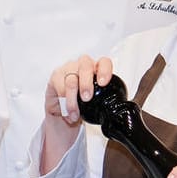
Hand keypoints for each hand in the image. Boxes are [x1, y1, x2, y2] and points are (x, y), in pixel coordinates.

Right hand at [39, 55, 113, 172]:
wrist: (65, 114)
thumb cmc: (84, 106)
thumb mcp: (98, 103)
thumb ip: (107, 101)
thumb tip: (121, 110)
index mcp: (97, 69)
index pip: (104, 62)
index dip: (104, 70)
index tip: (103, 83)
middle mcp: (82, 66)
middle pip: (85, 65)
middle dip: (86, 83)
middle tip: (86, 98)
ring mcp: (68, 69)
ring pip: (71, 79)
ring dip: (73, 100)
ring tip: (75, 114)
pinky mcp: (55, 77)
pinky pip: (59, 86)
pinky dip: (64, 103)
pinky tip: (67, 112)